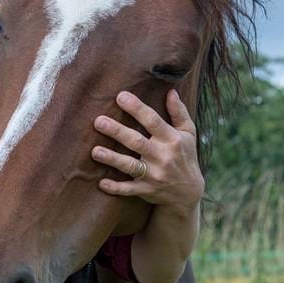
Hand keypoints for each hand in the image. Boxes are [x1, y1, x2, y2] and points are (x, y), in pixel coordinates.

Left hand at [91, 89, 203, 212]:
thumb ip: (179, 112)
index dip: (137, 108)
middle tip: (99, 121)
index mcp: (171, 139)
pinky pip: (129, 189)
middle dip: (117, 132)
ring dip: (112, 159)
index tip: (120, 96)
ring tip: (95, 151)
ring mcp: (154, 175)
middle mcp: (162, 157)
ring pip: (130, 166)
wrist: (189, 192)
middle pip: (137, 142)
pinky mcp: (146, 190)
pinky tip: (101, 183)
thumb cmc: (185, 155)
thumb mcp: (188, 133)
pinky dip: (116, 187)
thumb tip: (171, 91)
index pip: (153, 121)